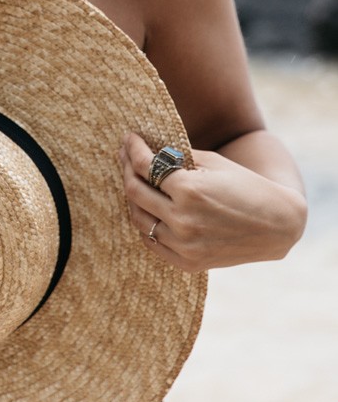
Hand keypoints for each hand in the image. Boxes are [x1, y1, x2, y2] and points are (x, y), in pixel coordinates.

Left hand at [119, 132, 306, 271]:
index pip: (145, 166)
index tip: (128, 139)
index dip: (133, 149)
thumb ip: (177, 157)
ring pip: (138, 218)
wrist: (277, 225)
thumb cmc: (245, 186)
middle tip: (126, 155)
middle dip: (126, 168)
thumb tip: (147, 149)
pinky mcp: (188, 263)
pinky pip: (152, 242)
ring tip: (134, 180)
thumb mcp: (213, 163)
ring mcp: (184, 245)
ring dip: (132, 197)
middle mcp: (182, 220)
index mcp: (189, 190)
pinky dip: (145, 224)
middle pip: (135, 191)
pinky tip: (145, 208)